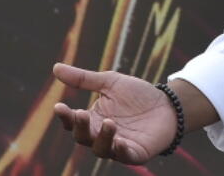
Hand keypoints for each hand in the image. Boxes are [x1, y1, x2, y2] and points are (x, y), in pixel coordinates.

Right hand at [51, 63, 176, 163]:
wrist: (168, 103)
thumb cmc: (138, 94)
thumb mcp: (110, 82)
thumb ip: (84, 78)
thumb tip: (55, 67)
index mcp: (93, 119)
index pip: (72, 122)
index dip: (65, 116)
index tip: (60, 106)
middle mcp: (101, 135)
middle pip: (83, 137)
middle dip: (81, 127)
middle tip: (82, 114)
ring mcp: (118, 146)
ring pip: (101, 149)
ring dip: (102, 137)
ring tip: (109, 122)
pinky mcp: (136, 152)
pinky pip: (125, 156)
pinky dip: (121, 150)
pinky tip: (121, 142)